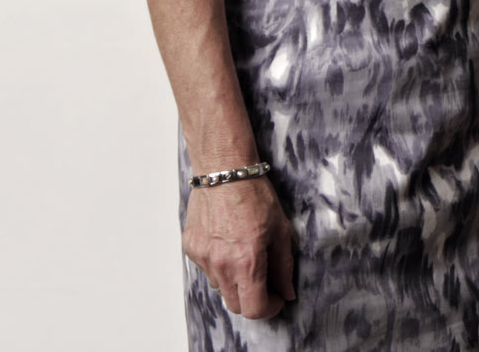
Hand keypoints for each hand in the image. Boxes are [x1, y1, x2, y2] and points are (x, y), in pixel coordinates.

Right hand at [183, 178, 296, 319]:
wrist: (224, 170)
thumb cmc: (255, 195)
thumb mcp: (281, 229)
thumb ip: (284, 266)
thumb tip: (287, 291)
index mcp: (247, 262)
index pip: (254, 309)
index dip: (270, 308)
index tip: (277, 297)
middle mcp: (221, 264)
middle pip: (235, 305)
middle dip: (253, 298)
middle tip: (265, 281)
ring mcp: (203, 258)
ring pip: (220, 287)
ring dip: (234, 281)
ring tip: (245, 254)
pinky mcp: (191, 248)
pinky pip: (207, 268)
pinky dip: (219, 264)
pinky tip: (228, 242)